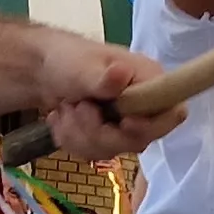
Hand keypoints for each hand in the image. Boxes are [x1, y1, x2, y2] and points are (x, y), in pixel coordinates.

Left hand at [37, 38, 180, 162]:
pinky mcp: (107, 138)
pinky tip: (62, 119)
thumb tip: (123, 73)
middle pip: (137, 141)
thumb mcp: (82, 66)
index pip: (172, 114)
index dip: (150, 126)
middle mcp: (144, 106)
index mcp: (149, 82)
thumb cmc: (68, 59)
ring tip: (66, 108)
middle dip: (99, 131)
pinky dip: (71, 139)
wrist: (42, 71)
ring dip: (79, 133)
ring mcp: (125, 125)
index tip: (124, 122)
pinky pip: (94, 154)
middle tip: (78, 107)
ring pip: (111, 150)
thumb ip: (103, 78)